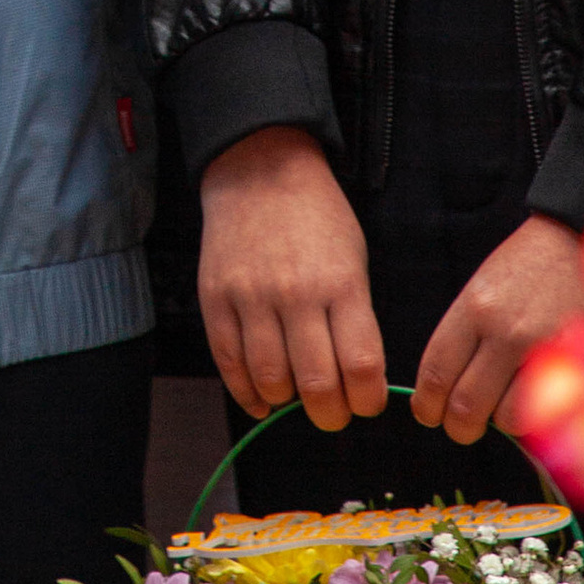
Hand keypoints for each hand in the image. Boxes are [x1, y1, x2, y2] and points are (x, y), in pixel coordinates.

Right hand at [198, 124, 389, 429]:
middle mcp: (296, 292)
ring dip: (286, 401)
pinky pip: (228, 362)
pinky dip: (246, 393)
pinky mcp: (215, 296)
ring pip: (270, 380)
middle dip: (330, 414)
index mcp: (341, 283)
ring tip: (295, 394)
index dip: (368, 401)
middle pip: (317, 384)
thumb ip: (355, 319)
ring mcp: (251, 295)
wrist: (259, 169)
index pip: (361, 367)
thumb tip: (357, 383)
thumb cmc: (318, 219)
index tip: (365, 402)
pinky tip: (261, 399)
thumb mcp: (354, 260)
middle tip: (332, 412)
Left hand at [414, 216, 583, 444]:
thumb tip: (445, 389)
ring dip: (498, 420)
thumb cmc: (523, 267)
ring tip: (501, 405)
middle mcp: (504, 331)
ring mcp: (541, 350)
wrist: (574, 241)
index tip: (427, 413)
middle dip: (457, 426)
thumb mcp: (482, 289)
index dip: (427, 403)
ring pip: (504, 418)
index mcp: (474, 307)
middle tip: (460, 426)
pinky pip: (543, 413)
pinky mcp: (573, 364)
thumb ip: (465, 335)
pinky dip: (532, 417)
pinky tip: (530, 401)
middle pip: (465, 405)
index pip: (437, 369)